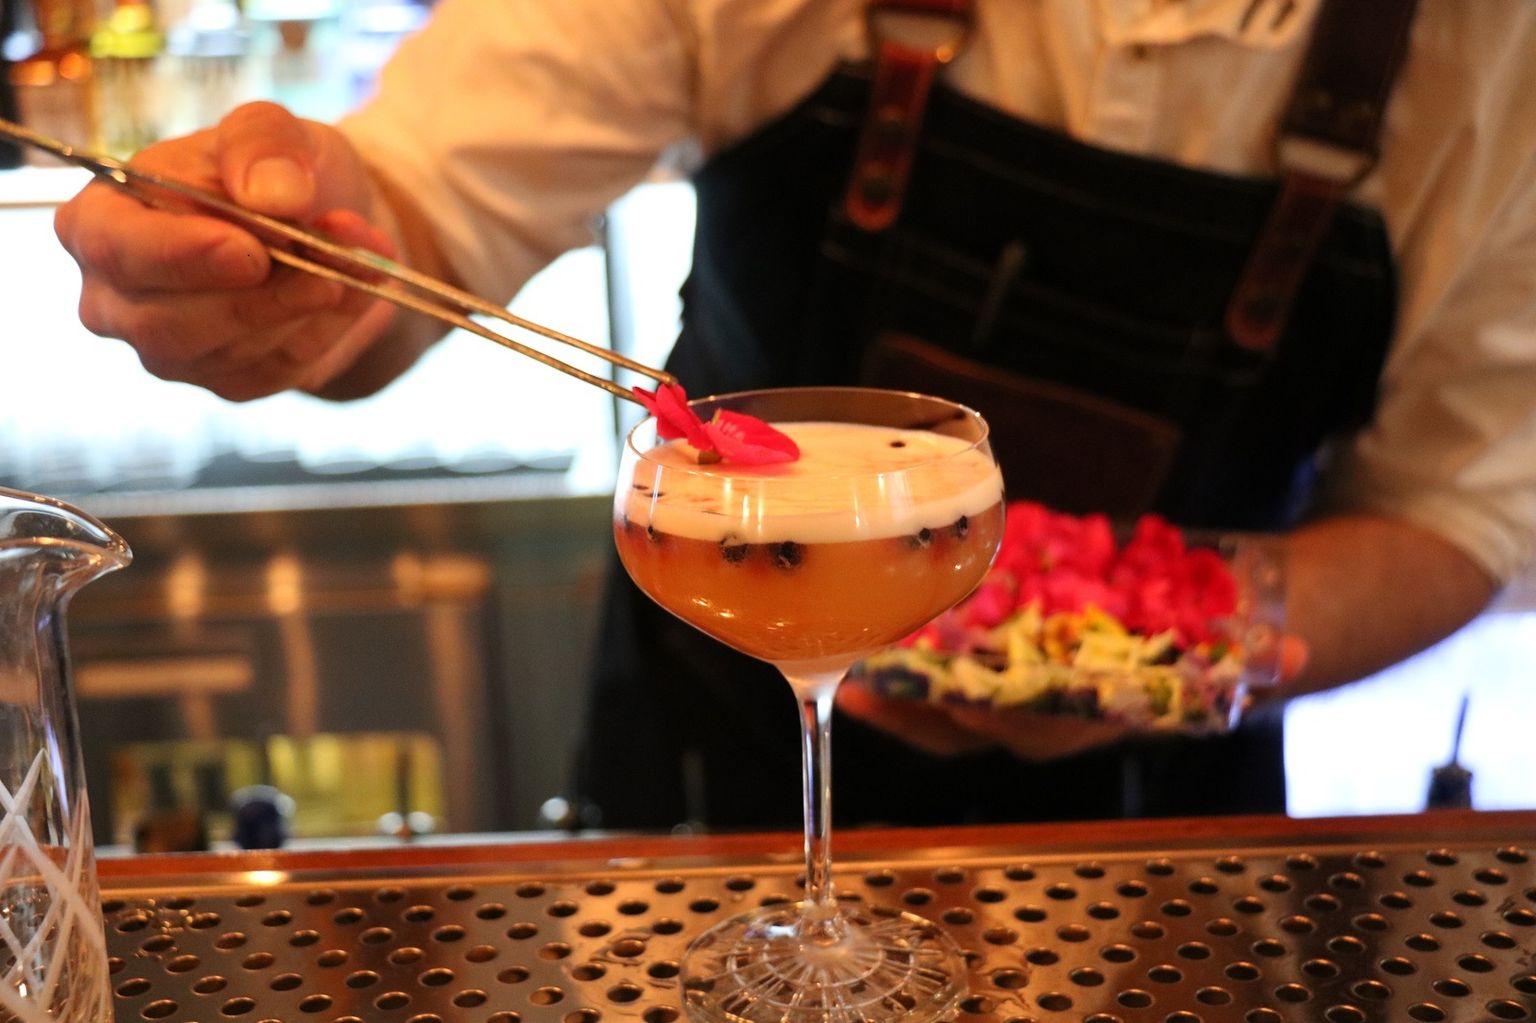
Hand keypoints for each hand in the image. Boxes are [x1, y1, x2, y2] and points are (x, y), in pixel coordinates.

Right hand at [53, 102, 397, 400]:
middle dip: (269, 289)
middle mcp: (118, 299)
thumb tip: (272, 195)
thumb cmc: (273, 172)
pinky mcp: (229, 381)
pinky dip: (328, 329)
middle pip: (172, 323)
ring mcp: (171, 351)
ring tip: (361, 256)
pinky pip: (279, 369)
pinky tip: (355, 290)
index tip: (252, 251)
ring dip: (310, 304)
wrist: (325, 225)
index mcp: (101, 221)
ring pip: (235, 350)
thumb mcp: (272, 130)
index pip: (115, 252)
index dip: (183, 256)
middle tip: (337, 246)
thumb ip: (263, 145)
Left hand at [836, 634, 1308, 761]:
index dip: (996, 711)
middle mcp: (1049, 723)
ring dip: (893, 700)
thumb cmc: (1202, 651)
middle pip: (972, 727)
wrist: (1201, 655)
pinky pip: (935, 691)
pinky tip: (851, 656)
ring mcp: (1015, 708)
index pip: (1042, 727)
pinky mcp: (993, 682)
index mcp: (1095, 721)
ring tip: (838, 675)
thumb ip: (1258, 658)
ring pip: (943, 719)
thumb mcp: (1230, 654)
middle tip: (865, 683)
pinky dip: (895, 682)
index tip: (956, 693)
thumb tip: (1295, 653)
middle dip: (919, 709)